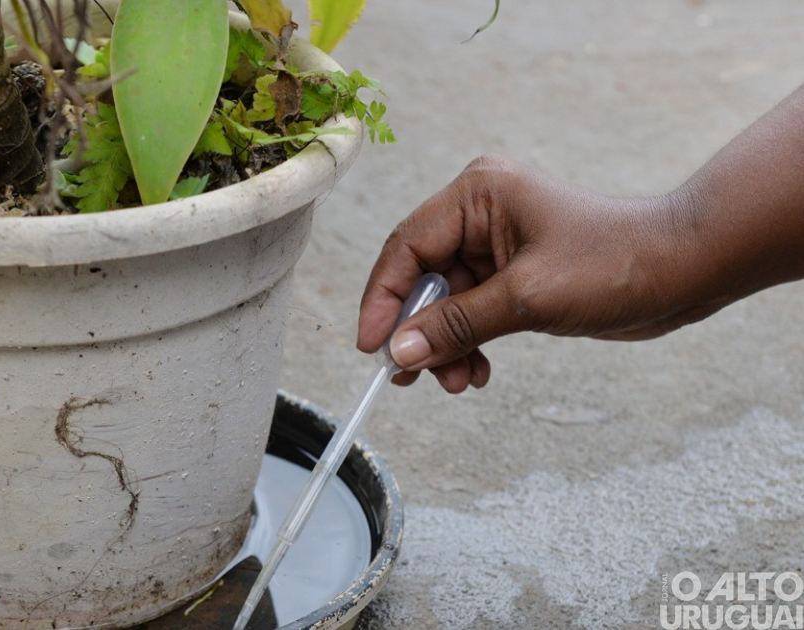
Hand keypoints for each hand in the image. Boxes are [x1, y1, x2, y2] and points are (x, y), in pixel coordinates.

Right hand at [357, 155, 728, 392]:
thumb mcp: (527, 299)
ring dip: (443, 345)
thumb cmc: (617, 262)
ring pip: (443, 302)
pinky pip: (470, 312)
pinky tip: (477, 371)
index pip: (406, 248)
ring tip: (455, 382)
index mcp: (477, 195)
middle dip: (417, 331)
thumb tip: (400, 353)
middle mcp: (479, 214)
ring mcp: (496, 245)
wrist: (685, 270)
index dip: (384, 300)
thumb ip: (456, 326)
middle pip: (420, 277)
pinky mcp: (513, 274)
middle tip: (407, 377)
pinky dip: (468, 343)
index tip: (373, 348)